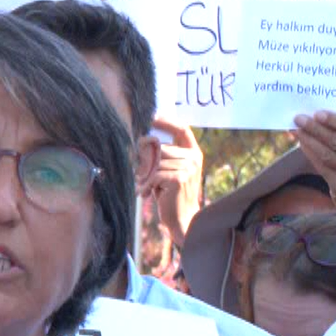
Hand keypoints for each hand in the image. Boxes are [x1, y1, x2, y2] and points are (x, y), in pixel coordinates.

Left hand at [146, 117, 203, 246]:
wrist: (182, 218)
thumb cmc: (171, 193)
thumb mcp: (170, 170)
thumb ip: (164, 155)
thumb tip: (144, 139)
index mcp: (194, 153)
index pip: (182, 129)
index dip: (167, 121)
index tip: (152, 117)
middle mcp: (194, 158)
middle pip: (162, 148)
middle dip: (147, 161)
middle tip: (141, 175)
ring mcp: (188, 168)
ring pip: (156, 162)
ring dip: (146, 176)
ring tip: (146, 187)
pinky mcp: (179, 179)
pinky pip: (155, 174)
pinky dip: (146, 184)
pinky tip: (146, 193)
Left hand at [291, 111, 335, 222]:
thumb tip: (323, 119)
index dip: (335, 121)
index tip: (318, 114)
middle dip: (316, 128)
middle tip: (300, 118)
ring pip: (327, 155)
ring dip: (309, 140)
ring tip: (297, 130)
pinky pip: (322, 168)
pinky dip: (311, 154)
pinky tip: (303, 145)